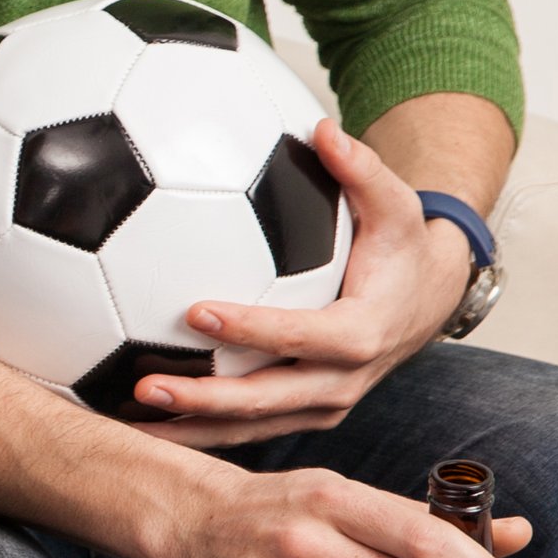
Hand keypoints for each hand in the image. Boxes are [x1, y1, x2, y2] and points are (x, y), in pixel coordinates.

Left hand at [125, 122, 472, 444]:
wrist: (428, 297)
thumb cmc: (401, 244)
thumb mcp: (396, 203)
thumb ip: (360, 169)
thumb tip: (324, 128)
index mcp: (363, 333)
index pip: (304, 336)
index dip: (253, 328)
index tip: (196, 312)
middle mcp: (344, 380)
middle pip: (271, 399)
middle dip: (209, 400)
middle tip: (146, 387)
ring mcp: (324, 403)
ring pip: (255, 426)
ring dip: (193, 428)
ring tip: (128, 421)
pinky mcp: (304, 411)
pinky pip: (251, 427)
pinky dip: (200, 430)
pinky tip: (142, 421)